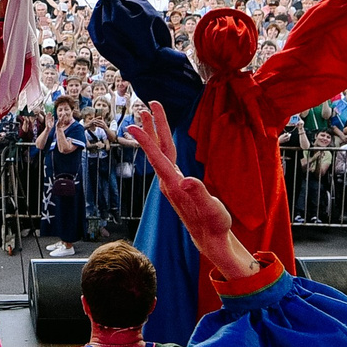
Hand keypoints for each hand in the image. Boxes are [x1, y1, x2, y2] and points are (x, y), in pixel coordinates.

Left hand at [130, 101, 253, 278]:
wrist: (210, 239)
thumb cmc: (213, 224)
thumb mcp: (210, 209)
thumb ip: (199, 194)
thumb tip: (187, 181)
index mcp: (175, 185)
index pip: (158, 158)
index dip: (145, 141)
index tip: (132, 127)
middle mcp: (169, 183)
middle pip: (158, 150)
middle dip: (152, 128)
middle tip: (145, 107)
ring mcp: (172, 183)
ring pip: (161, 153)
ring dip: (154, 134)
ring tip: (148, 116)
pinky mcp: (177, 184)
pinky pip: (166, 159)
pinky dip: (162, 145)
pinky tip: (162, 140)